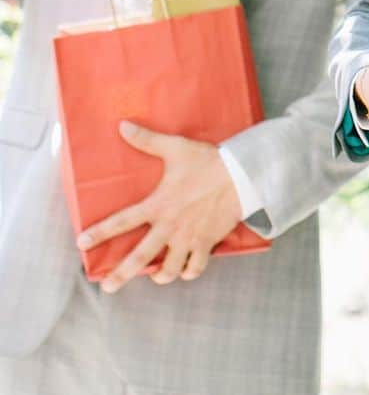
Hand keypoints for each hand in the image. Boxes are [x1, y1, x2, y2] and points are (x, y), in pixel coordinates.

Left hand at [77, 121, 242, 291]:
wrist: (241, 174)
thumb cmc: (207, 161)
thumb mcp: (175, 148)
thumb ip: (147, 140)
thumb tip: (122, 126)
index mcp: (158, 204)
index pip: (123, 221)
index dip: (100, 233)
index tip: (82, 244)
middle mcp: (170, 226)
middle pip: (141, 257)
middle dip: (122, 274)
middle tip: (109, 287)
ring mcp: (189, 238)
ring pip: (169, 269)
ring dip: (161, 276)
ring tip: (156, 276)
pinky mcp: (206, 243)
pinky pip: (195, 267)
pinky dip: (189, 271)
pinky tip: (185, 269)